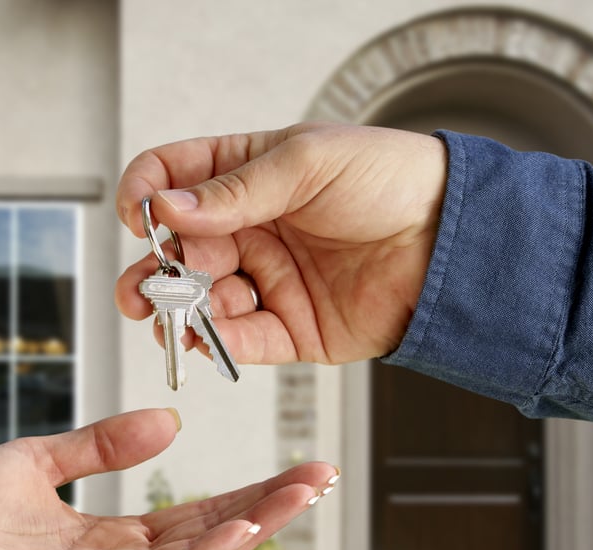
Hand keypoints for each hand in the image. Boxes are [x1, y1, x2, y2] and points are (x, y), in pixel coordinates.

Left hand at [0, 409, 334, 549]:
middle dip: (265, 509)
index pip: (191, 514)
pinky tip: (235, 530)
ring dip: (246, 531)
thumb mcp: (40, 461)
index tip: (294, 468)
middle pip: (203, 537)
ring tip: (297, 499)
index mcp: (103, 538)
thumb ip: (101, 445)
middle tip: (321, 478)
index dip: (245, 492)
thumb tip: (168, 423)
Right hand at [116, 122, 446, 364]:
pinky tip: (206, 339)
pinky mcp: (293, 328)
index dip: (147, 194)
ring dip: (180, 311)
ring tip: (173, 317)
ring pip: (202, 301)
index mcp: (249, 175)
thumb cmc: (391, 180)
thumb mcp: (309, 162)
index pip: (175, 179)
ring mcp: (269, 279)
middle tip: (142, 289)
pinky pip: (243, 341)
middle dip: (152, 272)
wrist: (453, 237)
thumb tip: (168, 208)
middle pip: (179, 251)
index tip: (139, 216)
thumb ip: (236, 190)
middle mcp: (251, 229)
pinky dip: (219, 343)